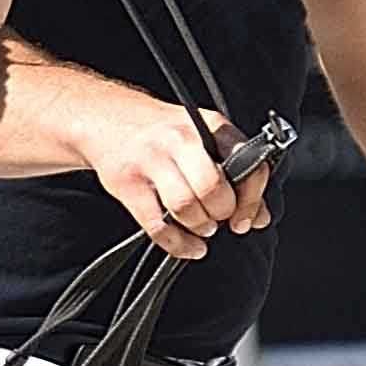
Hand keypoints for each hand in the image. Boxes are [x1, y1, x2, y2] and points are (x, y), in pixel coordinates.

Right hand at [67, 93, 272, 260]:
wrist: (105, 119)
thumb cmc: (161, 132)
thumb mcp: (203, 138)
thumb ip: (235, 172)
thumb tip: (259, 217)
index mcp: (210, 127)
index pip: (247, 166)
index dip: (252, 201)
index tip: (247, 219)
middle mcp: (181, 140)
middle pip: (213, 189)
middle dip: (222, 214)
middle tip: (219, 219)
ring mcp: (151, 161)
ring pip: (186, 207)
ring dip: (199, 227)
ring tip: (201, 227)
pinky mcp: (127, 184)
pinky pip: (157, 225)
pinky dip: (177, 244)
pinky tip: (187, 246)